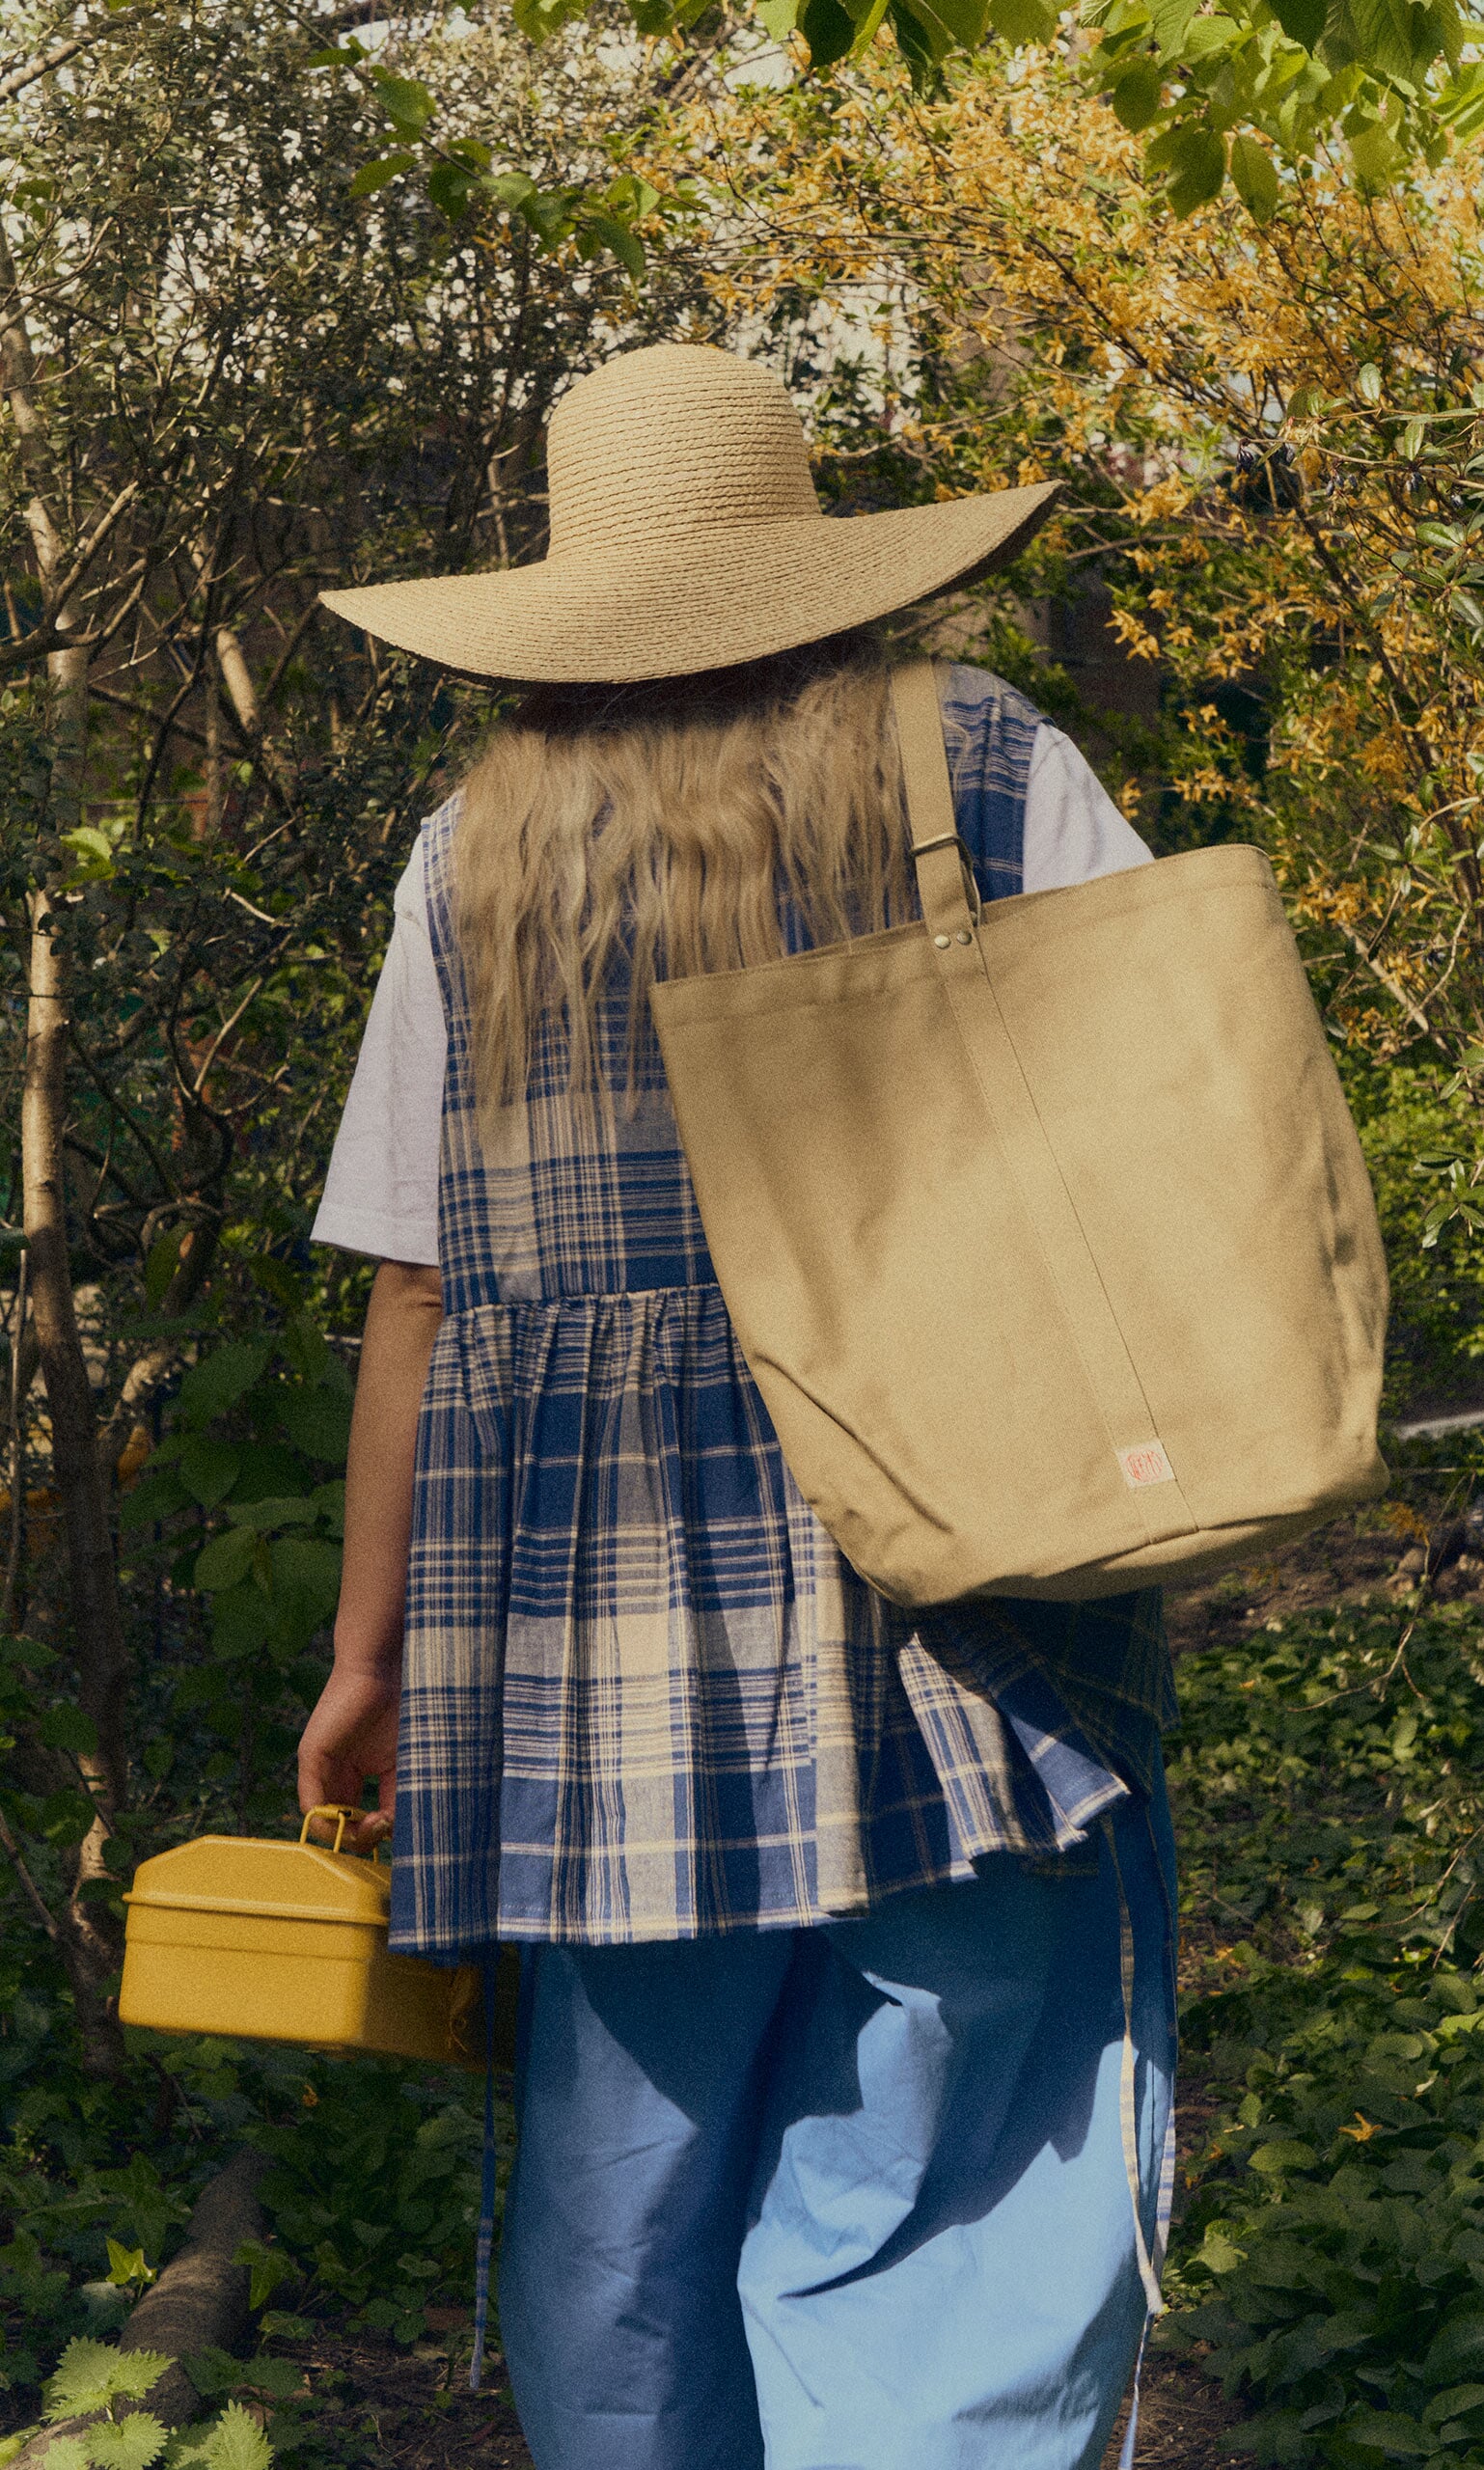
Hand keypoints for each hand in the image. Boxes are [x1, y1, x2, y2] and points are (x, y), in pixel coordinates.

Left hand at [297, 1663, 399, 1850]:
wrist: (384, 1669)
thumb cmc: (401, 1710)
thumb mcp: (403, 1764)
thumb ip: (396, 1798)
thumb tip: (394, 1832)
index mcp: (355, 1776)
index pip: (356, 1820)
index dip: (373, 1834)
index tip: (395, 1830)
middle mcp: (334, 1775)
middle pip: (338, 1825)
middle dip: (360, 1838)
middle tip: (384, 1829)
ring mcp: (320, 1767)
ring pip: (322, 1820)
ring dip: (348, 1834)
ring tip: (375, 1824)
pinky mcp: (312, 1757)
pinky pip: (312, 1803)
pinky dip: (330, 1821)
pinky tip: (356, 1819)